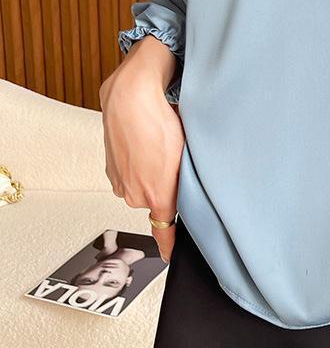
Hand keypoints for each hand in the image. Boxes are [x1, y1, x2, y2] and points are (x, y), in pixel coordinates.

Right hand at [99, 40, 184, 262]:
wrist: (130, 97)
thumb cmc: (159, 120)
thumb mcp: (186, 152)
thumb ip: (188, 178)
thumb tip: (193, 188)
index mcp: (156, 196)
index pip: (164, 232)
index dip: (169, 245)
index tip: (171, 256)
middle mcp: (134, 195)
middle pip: (158, 199)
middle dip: (167, 185)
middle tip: (176, 161)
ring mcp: (120, 181)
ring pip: (144, 183)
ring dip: (152, 170)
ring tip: (161, 145)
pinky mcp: (111, 168)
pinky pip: (131, 171)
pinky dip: (139, 160)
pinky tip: (147, 141)